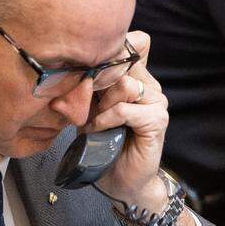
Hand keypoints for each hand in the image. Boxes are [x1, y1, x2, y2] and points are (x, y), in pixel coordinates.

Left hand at [87, 31, 168, 207]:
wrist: (122, 182)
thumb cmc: (104, 145)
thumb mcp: (91, 110)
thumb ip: (90, 87)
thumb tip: (67, 68)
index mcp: (137, 78)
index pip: (135, 43)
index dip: (111, 51)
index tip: (86, 71)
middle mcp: (150, 86)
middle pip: (124, 62)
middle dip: (96, 82)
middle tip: (83, 103)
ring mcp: (157, 102)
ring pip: (125, 84)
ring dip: (101, 104)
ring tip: (92, 120)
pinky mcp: (157, 121)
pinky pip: (126, 109)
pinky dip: (106, 119)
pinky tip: (97, 130)